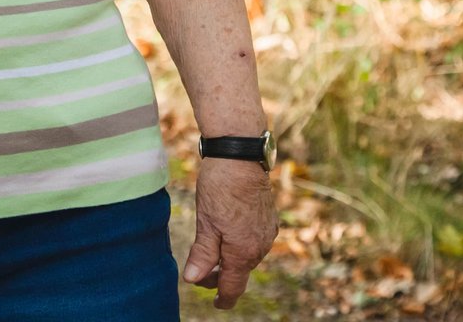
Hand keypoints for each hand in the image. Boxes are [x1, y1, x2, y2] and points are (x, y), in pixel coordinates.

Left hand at [182, 157, 278, 309]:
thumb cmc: (220, 188)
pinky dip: (240, 245)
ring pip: (247, 257)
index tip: (216, 304)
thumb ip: (202, 254)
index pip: (233, 286)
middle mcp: (260, 247)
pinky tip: (228, 235)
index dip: (223, 298)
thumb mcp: (205, 222)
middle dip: (220, 276)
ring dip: (231, 260)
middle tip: (199, 273)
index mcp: (243, 252)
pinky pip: (255, 242)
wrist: (241, 158)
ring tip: (212, 252)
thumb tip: (193, 280)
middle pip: (240, 272)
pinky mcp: (269, 220)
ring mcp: (267, 233)